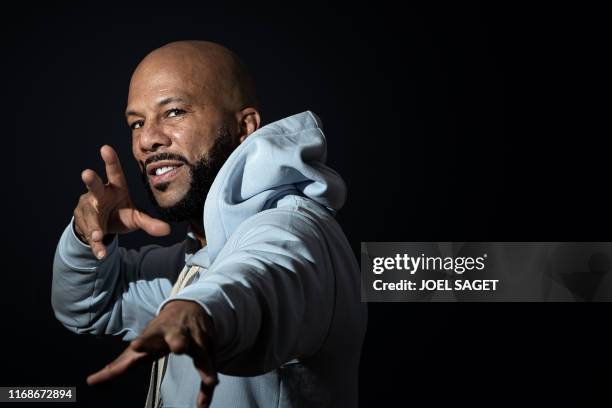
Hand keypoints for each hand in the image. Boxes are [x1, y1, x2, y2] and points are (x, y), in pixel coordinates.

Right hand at [74, 145, 170, 258]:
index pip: (114, 173)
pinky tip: (100, 254)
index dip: (111, 160)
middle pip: (95, 187)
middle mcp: (99, 195)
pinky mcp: (83, 223)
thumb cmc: (120, 215)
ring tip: (98, 235)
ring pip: (90, 216)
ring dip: (94, 226)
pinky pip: (90, 235)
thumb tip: (167, 229)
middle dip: (91, 180)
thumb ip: (149, 223)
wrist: (101, 229)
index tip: (105, 147)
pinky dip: (96, 246)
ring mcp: (88, 208)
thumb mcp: (136, 218)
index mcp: (115, 188)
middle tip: (87, 173)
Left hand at [86, 300, 217, 407]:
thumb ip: (117, 367)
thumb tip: (89, 382)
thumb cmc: (158, 334)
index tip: (136, 345)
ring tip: (210, 381)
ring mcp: (196, 339)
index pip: (148, 337)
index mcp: (157, 333)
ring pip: (202, 353)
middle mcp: (178, 334)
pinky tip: (203, 405)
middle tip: (179, 347)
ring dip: (205, 365)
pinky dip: (207, 388)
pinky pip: (209, 369)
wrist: (190, 308)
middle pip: (178, 337)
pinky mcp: (209, 347)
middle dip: (179, 342)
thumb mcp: (139, 348)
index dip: (143, 341)